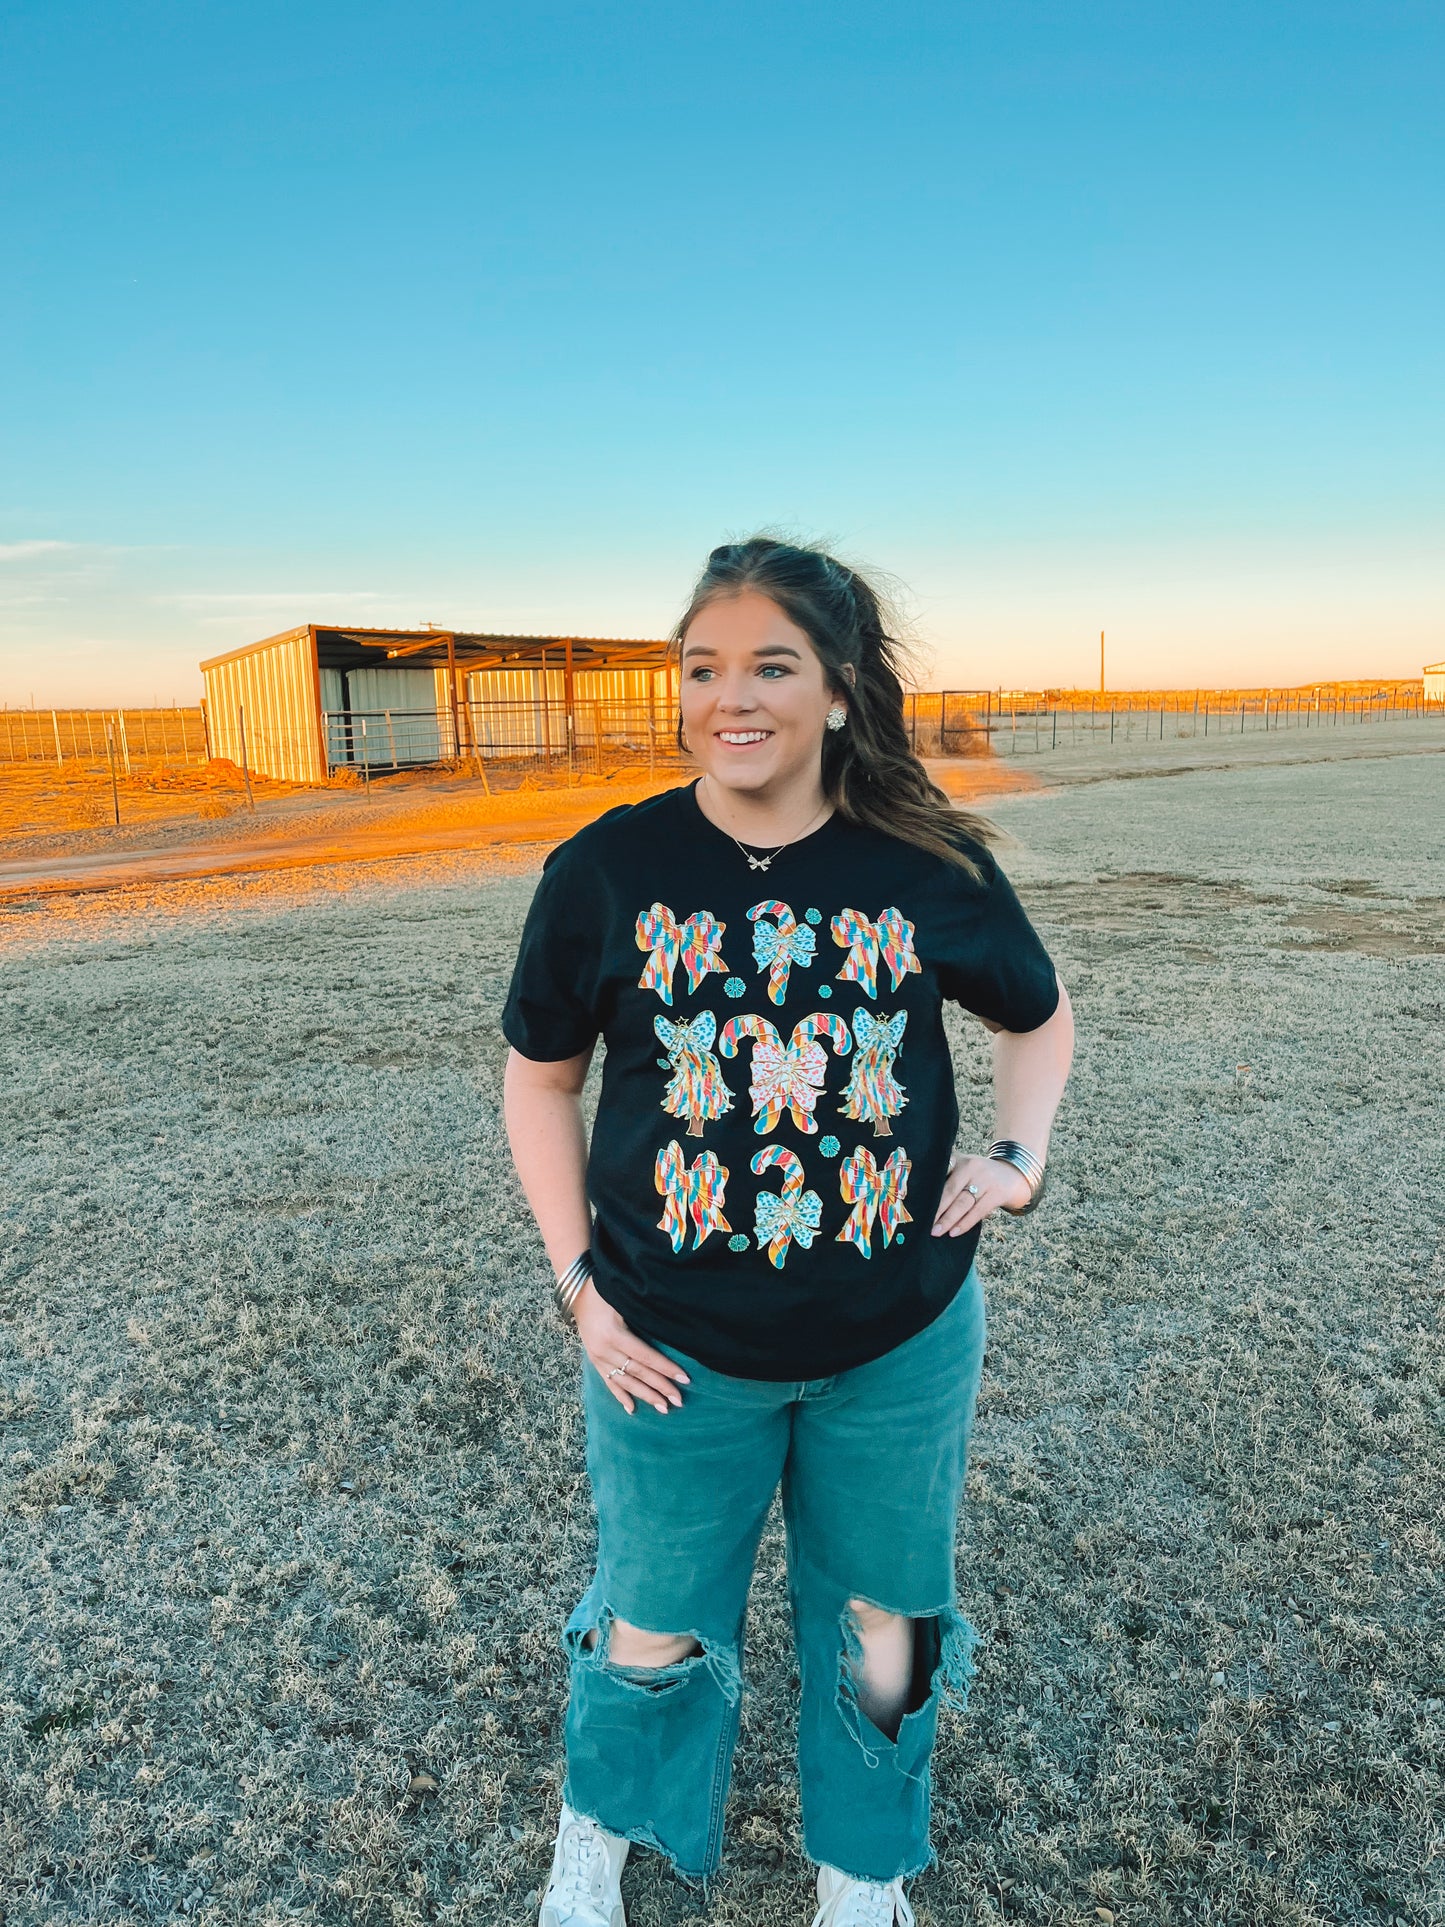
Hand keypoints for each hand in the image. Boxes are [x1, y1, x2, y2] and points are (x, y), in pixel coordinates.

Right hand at [573, 1279, 690, 1415]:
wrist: (575, 1292)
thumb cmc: (604, 1290)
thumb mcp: (623, 1301)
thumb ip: (642, 1317)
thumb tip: (670, 1331)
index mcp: (614, 1335)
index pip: (646, 1356)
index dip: (665, 1368)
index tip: (684, 1378)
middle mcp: (604, 1350)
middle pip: (638, 1372)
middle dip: (660, 1387)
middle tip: (679, 1400)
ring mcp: (597, 1358)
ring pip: (625, 1381)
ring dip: (645, 1395)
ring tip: (663, 1408)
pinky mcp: (593, 1360)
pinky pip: (609, 1382)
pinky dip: (620, 1396)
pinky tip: (632, 1409)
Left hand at [931, 1153, 1030, 1236]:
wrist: (1013, 1174)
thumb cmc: (979, 1174)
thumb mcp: (965, 1166)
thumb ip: (948, 1174)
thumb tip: (924, 1196)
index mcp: (961, 1161)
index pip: (942, 1177)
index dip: (930, 1192)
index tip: (918, 1204)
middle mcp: (972, 1167)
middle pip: (951, 1191)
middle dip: (937, 1209)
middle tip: (925, 1224)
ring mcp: (986, 1181)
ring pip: (963, 1203)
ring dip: (949, 1219)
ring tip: (937, 1231)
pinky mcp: (997, 1194)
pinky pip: (978, 1211)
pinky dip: (965, 1223)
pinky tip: (954, 1232)